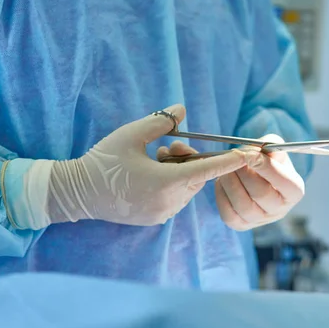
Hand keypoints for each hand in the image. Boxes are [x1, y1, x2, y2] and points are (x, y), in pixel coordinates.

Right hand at [44, 105, 248, 225]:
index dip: (231, 161)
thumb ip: (160, 121)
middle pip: (197, 177)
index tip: (251, 154)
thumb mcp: (131, 134)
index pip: (207, 169)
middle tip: (169, 145)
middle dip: (190, 159)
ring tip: (156, 159)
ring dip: (181, 172)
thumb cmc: (103, 161)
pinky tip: (151, 176)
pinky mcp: (155, 218)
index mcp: (166, 182)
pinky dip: (173, 185)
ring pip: (187, 188)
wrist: (77, 193)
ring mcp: (162, 213)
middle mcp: (169, 202)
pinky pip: (176, 199)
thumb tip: (182, 109)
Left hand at [214, 134, 304, 230]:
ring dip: (230, 183)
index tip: (250, 154)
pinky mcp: (242, 225)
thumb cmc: (265, 159)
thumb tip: (260, 153)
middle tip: (233, 158)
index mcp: (294, 190)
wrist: (252, 173)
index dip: (268, 169)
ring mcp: (261, 220)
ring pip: (244, 206)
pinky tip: (222, 181)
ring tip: (225, 167)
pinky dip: (222, 196)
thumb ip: (271, 145)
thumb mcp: (272, 147)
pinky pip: (229, 215)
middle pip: (262, 194)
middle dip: (244, 173)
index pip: (286, 184)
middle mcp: (280, 210)